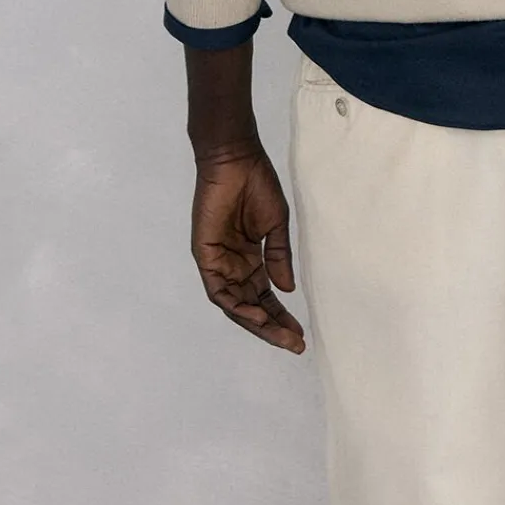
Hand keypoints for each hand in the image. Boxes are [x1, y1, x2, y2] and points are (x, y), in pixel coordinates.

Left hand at [190, 141, 306, 353]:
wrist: (236, 160)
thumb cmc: (256, 184)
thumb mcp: (275, 225)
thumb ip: (278, 258)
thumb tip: (287, 289)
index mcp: (249, 258)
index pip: (264, 296)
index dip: (281, 316)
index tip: (300, 334)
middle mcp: (232, 266)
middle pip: (250, 306)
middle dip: (271, 327)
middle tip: (294, 344)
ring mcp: (218, 263)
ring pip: (234, 305)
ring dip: (255, 323)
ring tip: (278, 334)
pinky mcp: (205, 256)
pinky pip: (218, 290)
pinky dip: (236, 305)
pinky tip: (256, 315)